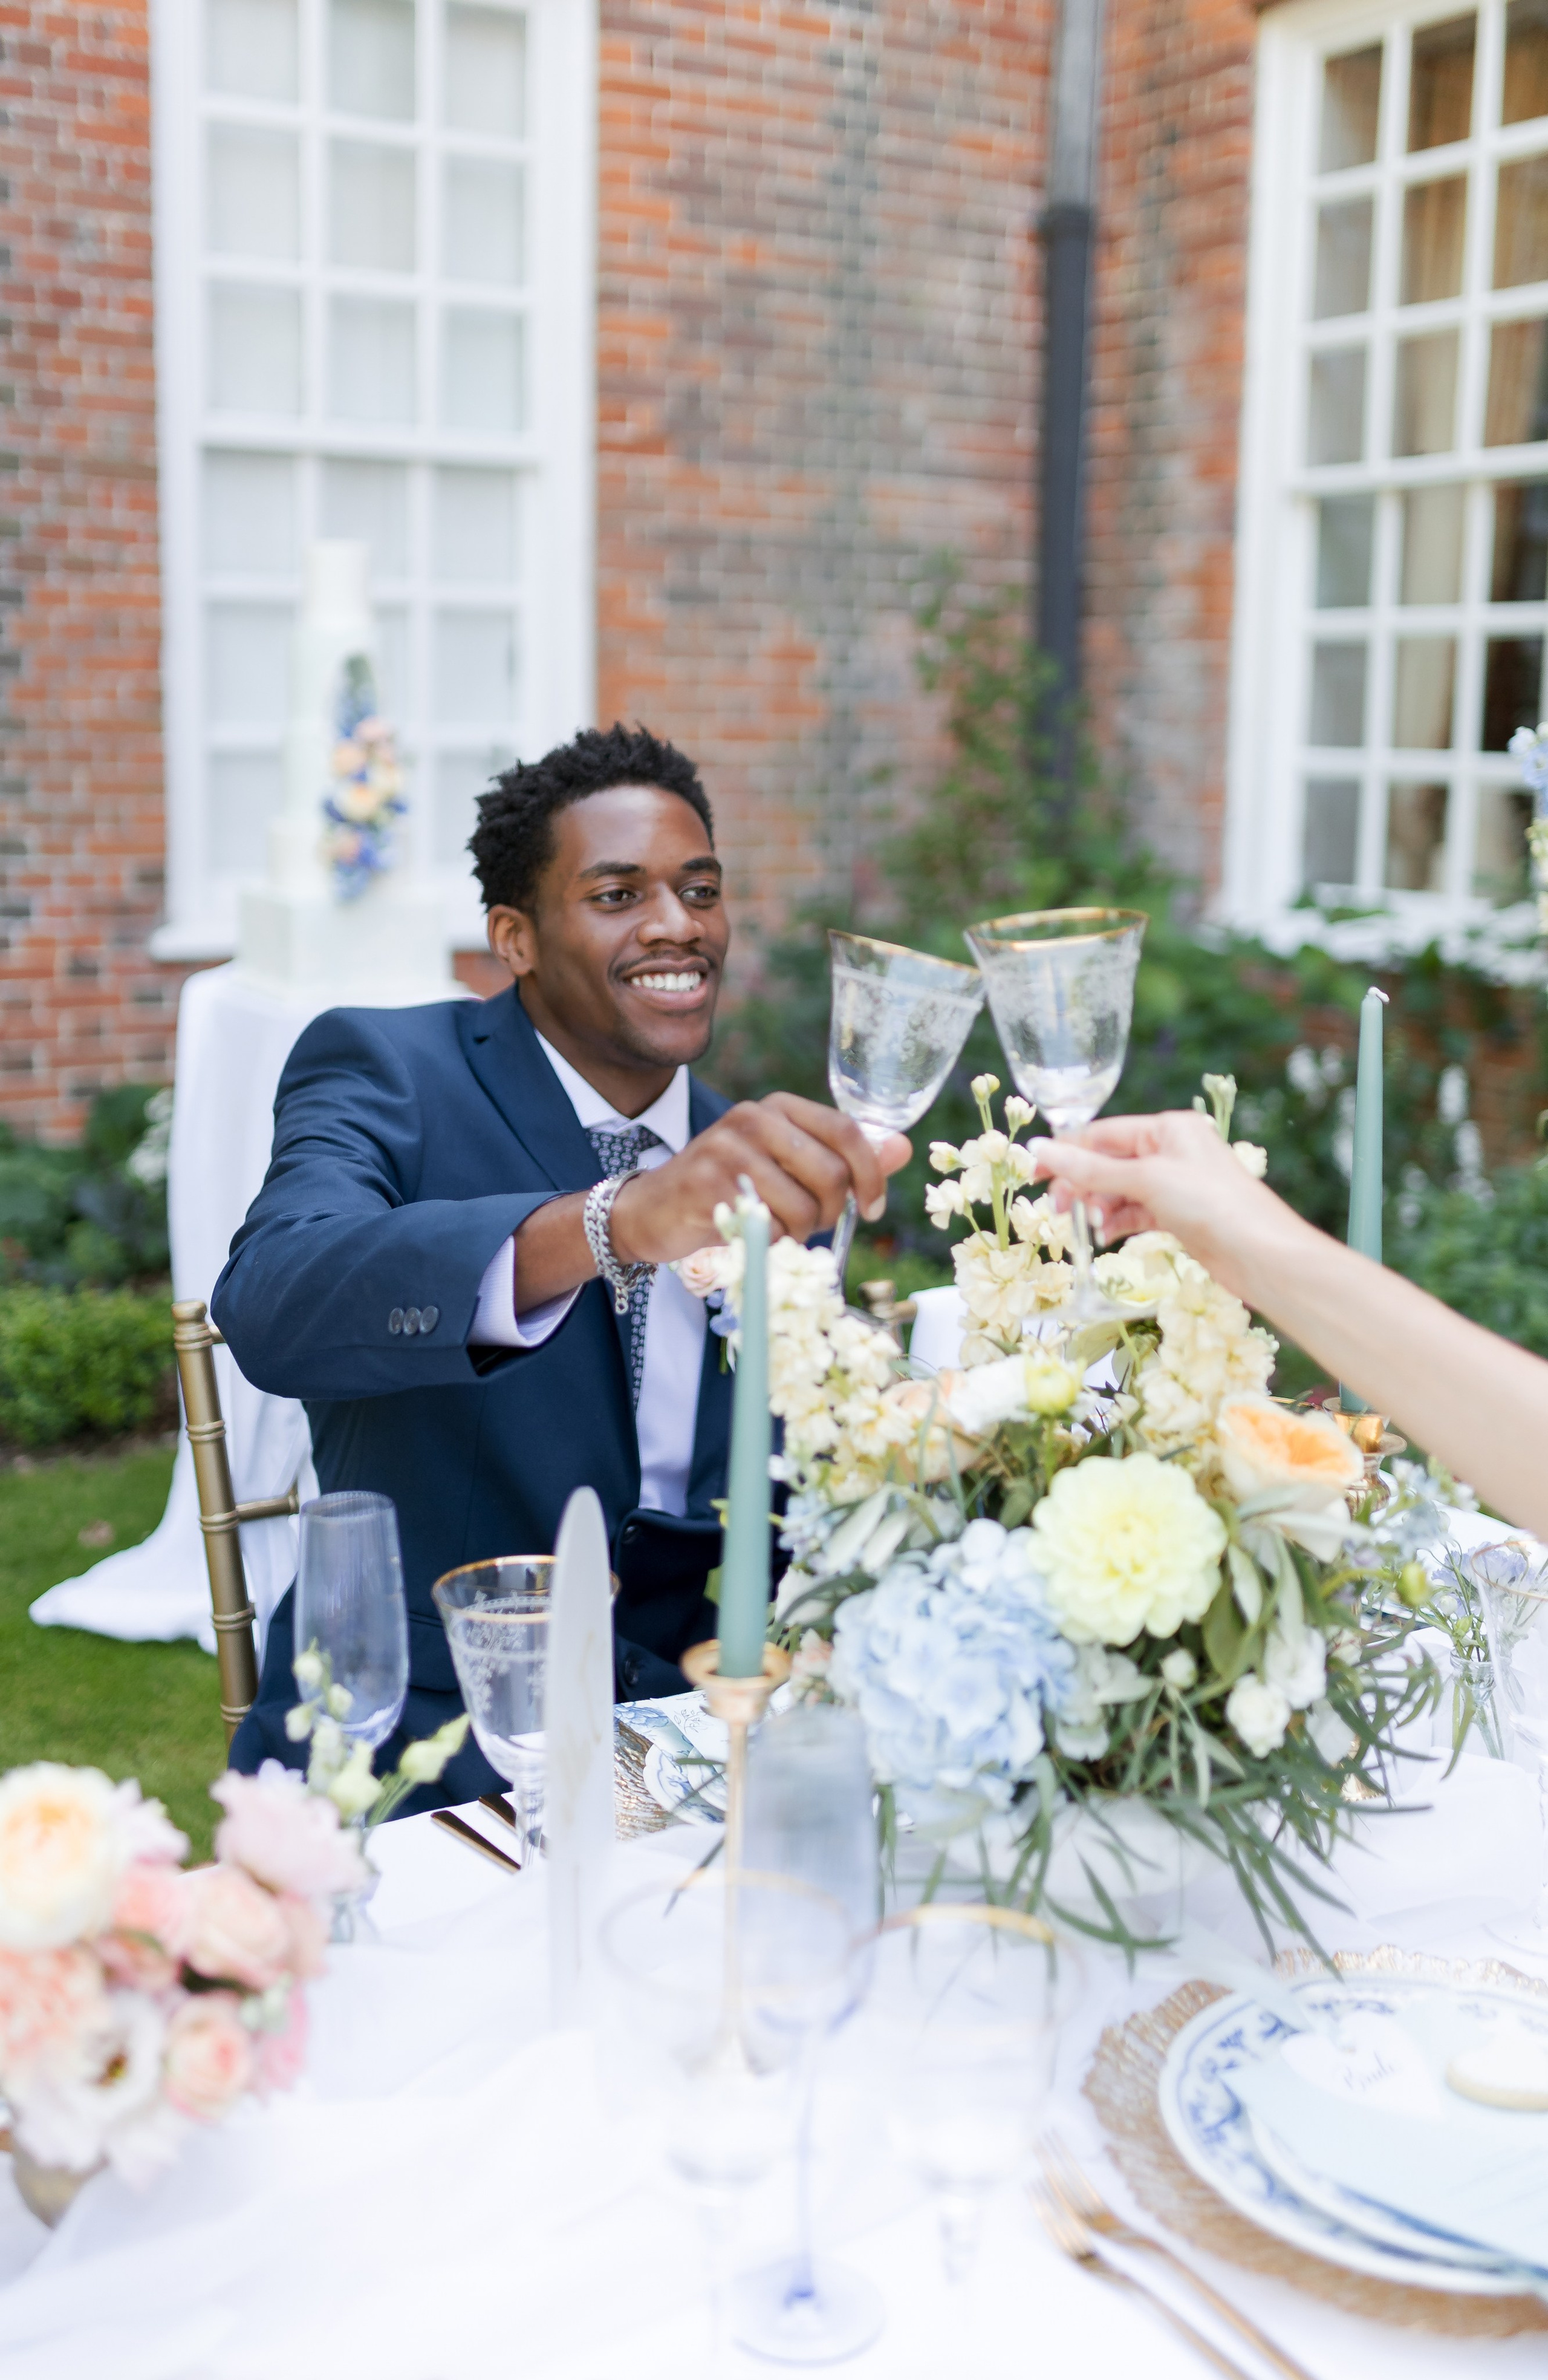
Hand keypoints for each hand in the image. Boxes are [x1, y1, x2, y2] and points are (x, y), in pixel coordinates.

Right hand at [609, 1094, 910, 1264]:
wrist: (651, 1211)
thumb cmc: (728, 1190)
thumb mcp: (787, 1168)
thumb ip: (845, 1159)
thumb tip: (903, 1147)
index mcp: (780, 1108)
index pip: (847, 1131)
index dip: (871, 1175)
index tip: (873, 1208)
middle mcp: (754, 1117)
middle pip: (832, 1174)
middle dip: (832, 1213)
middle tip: (812, 1225)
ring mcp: (728, 1147)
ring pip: (804, 1207)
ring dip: (799, 1234)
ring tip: (775, 1229)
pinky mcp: (708, 1182)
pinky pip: (768, 1226)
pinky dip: (769, 1243)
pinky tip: (750, 1236)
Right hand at [1027, 1110, 1302, 1305]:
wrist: (1260, 1254)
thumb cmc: (1211, 1204)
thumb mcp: (1146, 1180)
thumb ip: (1090, 1168)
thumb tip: (1040, 1147)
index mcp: (1168, 1128)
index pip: (1103, 1134)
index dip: (1066, 1153)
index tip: (1033, 1173)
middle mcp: (1172, 1150)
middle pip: (1109, 1162)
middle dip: (1082, 1184)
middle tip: (1059, 1208)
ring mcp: (1176, 1184)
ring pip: (1120, 1190)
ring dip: (1100, 1207)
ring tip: (1092, 1227)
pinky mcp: (1178, 1214)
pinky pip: (1135, 1212)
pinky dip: (1118, 1222)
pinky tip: (1107, 1236)